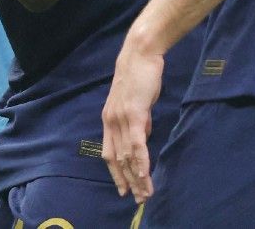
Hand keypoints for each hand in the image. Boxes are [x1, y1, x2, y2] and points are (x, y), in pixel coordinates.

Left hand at [102, 37, 163, 202]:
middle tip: (137, 199)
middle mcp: (111, 121)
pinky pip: (137, 144)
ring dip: (137, 177)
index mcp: (109, 119)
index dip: (116, 172)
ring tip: (146, 193)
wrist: (140, 55)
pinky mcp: (133, 114)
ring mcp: (121, 118)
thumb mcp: (136, 103)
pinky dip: (141, 162)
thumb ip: (138, 121)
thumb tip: (142, 137)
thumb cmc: (140, 77)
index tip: (123, 189)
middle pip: (117, 159)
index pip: (110, 153)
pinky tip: (145, 175)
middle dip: (127, 181)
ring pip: (127, 155)